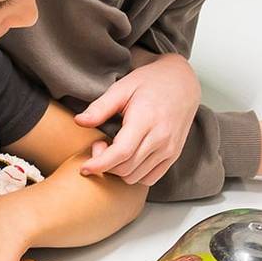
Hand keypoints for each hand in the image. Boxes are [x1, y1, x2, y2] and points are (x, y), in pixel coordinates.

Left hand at [77, 54, 200, 184]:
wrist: (182, 82)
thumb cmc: (150, 82)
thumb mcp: (122, 88)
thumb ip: (101, 107)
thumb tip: (79, 121)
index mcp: (146, 119)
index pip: (122, 152)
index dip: (100, 164)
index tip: (84, 168)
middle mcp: (161, 137)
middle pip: (126, 168)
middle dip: (105, 164)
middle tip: (99, 145)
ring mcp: (170, 148)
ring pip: (136, 177)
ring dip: (118, 170)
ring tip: (114, 149)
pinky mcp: (174, 155)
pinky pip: (150, 178)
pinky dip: (134, 174)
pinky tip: (128, 158)